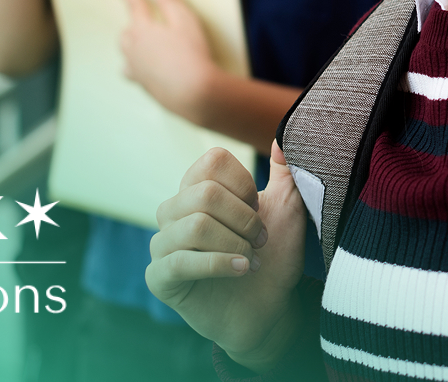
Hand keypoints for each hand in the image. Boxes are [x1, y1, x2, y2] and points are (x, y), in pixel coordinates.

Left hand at [121, 0, 219, 122]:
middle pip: (126, 33)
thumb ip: (171, 3)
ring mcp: (136, 69)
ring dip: (131, 45)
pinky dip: (135, 65)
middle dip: (133, 24)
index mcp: (143, 30)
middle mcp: (134, 50)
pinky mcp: (143, 85)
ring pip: (126, 53)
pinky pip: (132, 71)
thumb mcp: (186, 21)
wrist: (191, 92)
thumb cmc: (190, 55)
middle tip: (140, 20)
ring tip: (140, 43)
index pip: (135, 8)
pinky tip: (142, 67)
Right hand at [147, 145, 307, 368]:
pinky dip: (220, 265)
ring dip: (235, 244)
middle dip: (244, 219)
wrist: (269, 309)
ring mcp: (162, 245)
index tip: (258, 209)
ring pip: (195, 225)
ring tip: (251, 260)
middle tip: (260, 240)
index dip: (244, 184)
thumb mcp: (288, 210)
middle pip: (204, 194)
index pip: (212, 162)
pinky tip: (241, 272)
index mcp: (198, 189)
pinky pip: (180, 261)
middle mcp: (173, 212)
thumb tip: (282, 138)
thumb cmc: (273, 257)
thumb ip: (285, 173)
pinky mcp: (159, 278)